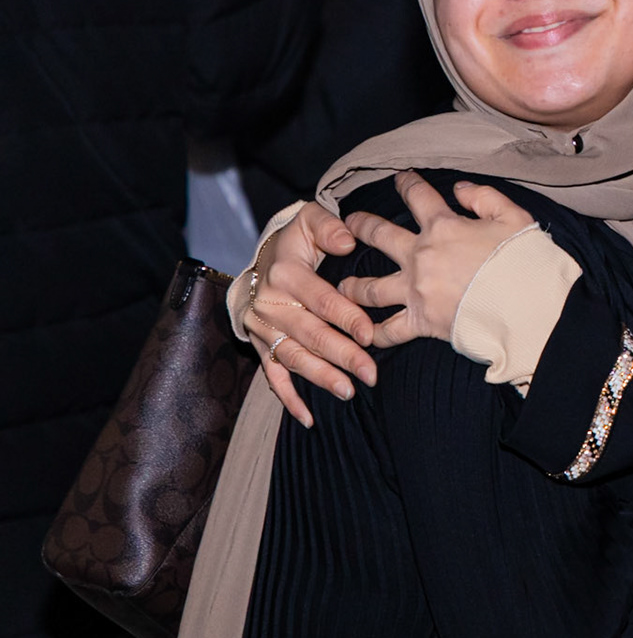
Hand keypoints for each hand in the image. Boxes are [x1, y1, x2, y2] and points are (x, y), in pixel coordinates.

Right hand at [241, 202, 373, 426]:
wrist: (261, 256)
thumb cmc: (296, 239)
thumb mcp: (309, 220)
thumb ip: (329, 226)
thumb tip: (348, 240)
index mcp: (286, 273)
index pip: (321, 300)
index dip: (346, 317)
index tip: (371, 334)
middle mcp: (270, 303)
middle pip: (310, 334)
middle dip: (341, 356)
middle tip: (370, 374)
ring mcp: (262, 327)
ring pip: (292, 357)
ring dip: (320, 377)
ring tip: (348, 391)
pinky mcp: (258, 343)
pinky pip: (272, 374)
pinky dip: (288, 397)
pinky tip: (308, 417)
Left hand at [338, 171, 537, 349]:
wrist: (526, 304)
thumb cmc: (523, 259)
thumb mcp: (513, 216)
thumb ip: (484, 197)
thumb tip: (459, 189)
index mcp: (443, 227)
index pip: (419, 197)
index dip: (408, 184)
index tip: (400, 178)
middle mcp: (421, 256)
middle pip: (380, 236)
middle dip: (361, 226)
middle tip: (350, 223)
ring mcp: (416, 290)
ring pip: (371, 287)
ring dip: (353, 285)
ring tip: (342, 285)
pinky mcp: (420, 321)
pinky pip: (389, 330)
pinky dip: (375, 333)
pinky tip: (364, 334)